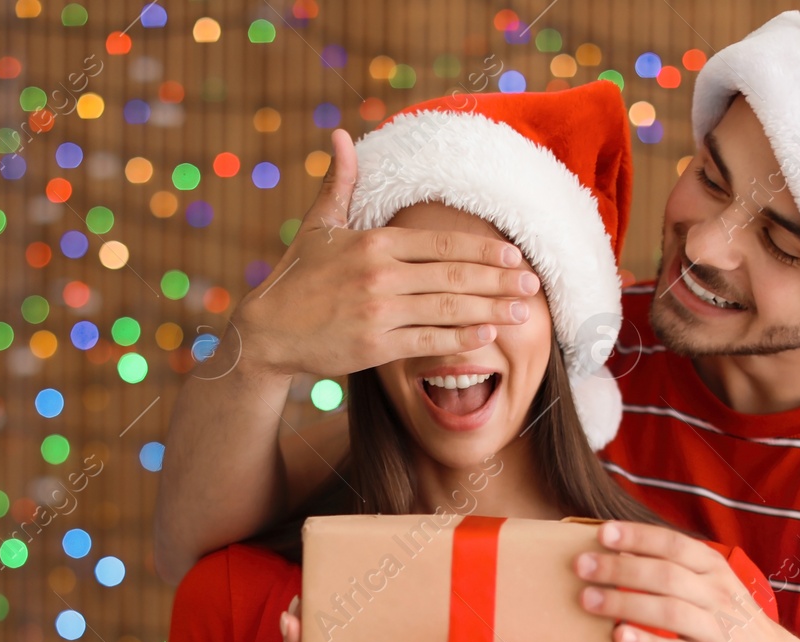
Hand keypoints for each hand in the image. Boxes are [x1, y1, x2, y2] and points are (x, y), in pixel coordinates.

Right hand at [226, 129, 541, 377]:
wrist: (267, 332)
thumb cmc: (295, 278)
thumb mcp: (318, 226)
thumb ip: (339, 183)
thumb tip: (339, 136)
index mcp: (373, 243)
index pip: (441, 243)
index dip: (482, 250)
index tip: (514, 254)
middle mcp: (380, 276)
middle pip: (453, 276)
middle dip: (498, 279)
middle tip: (532, 282)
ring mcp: (378, 312)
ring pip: (447, 309)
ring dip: (490, 309)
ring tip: (522, 310)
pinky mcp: (374, 347)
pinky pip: (428, 342)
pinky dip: (461, 338)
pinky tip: (487, 335)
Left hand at [576, 522, 793, 641]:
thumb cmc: (730, 621)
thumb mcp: (712, 585)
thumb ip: (673, 566)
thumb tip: (622, 546)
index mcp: (715, 570)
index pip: (673, 545)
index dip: (638, 536)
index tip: (602, 532)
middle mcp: (717, 596)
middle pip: (665, 575)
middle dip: (620, 568)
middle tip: (581, 566)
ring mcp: (717, 631)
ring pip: (668, 612)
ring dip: (625, 603)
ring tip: (588, 600)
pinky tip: (619, 637)